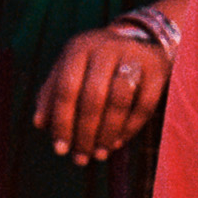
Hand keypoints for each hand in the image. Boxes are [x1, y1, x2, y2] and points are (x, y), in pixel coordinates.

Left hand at [34, 24, 170, 165]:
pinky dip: (130, 128)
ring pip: (119, 100)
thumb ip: (52, 94)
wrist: (141, 39)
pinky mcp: (157, 69)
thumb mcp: (70, 70)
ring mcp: (133, 57)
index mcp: (79, 49)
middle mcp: (106, 48)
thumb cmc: (95, 63)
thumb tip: (40, 124)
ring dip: (107, 132)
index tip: (60, 150)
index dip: (62, 122)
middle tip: (81, 158)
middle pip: (93, 96)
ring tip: (99, 153)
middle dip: (85, 132)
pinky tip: (117, 142)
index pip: (66, 88)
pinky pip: (144, 104)